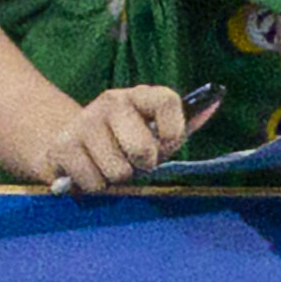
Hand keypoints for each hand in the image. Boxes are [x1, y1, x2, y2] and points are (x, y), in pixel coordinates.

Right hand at [42, 84, 187, 191]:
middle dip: (142, 165)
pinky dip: (94, 186)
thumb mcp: (153, 131)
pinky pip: (93, 182)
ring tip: (108, 166)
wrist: (66, 143)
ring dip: (116, 179)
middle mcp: (111, 101)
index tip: (165, 146)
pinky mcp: (63, 145)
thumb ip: (184, 123)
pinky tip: (89, 171)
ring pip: (117, 171)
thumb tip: (217, 99)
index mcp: (139, 95)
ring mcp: (84, 121)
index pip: (168, 101)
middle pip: (142, 148)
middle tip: (133, 162)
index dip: (173, 133)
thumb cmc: (122, 141)